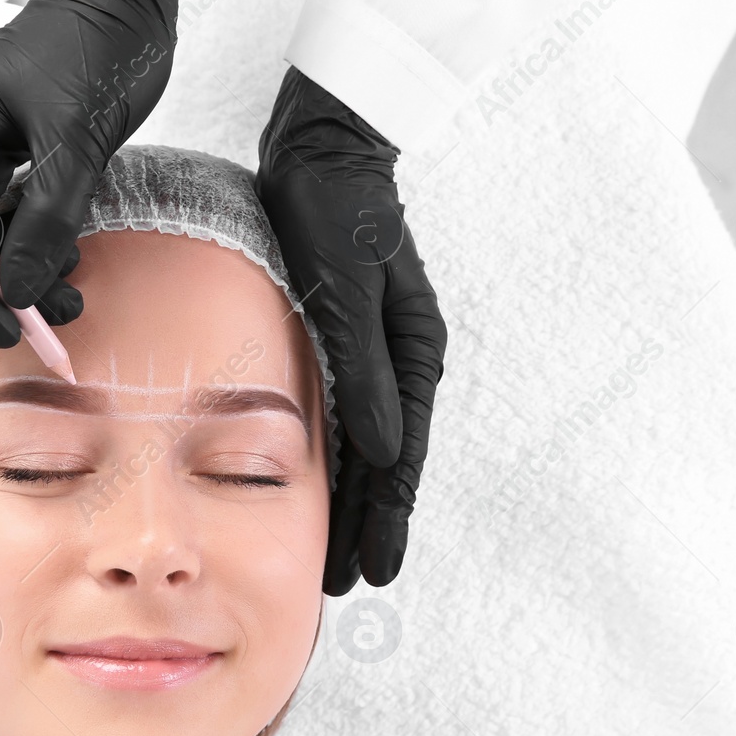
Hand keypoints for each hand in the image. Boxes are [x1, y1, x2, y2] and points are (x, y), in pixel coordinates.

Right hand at [0, 0, 179, 346]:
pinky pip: (16, 221)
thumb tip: (21, 291)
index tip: (6, 328)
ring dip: (24, 276)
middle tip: (50, 326)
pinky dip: (39, 249)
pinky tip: (69, 266)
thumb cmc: (94, 46)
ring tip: (71, 300)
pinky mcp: (16, 159)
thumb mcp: (75, 137)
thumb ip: (48, 218)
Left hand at [257, 66, 447, 595]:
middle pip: (386, 461)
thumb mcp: (348, 291)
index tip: (371, 574)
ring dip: (354, 501)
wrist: (324, 147)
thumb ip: (365, 372)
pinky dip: (337, 457)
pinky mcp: (348, 337)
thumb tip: (383, 451)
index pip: (399, 457)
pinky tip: (322, 485)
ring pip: (366, 445)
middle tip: (346, 587)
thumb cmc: (335, 211)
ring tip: (337, 556)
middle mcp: (403, 361)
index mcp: (413, 355)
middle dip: (369, 525)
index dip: (385, 519)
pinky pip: (346, 414)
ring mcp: (378, 351)